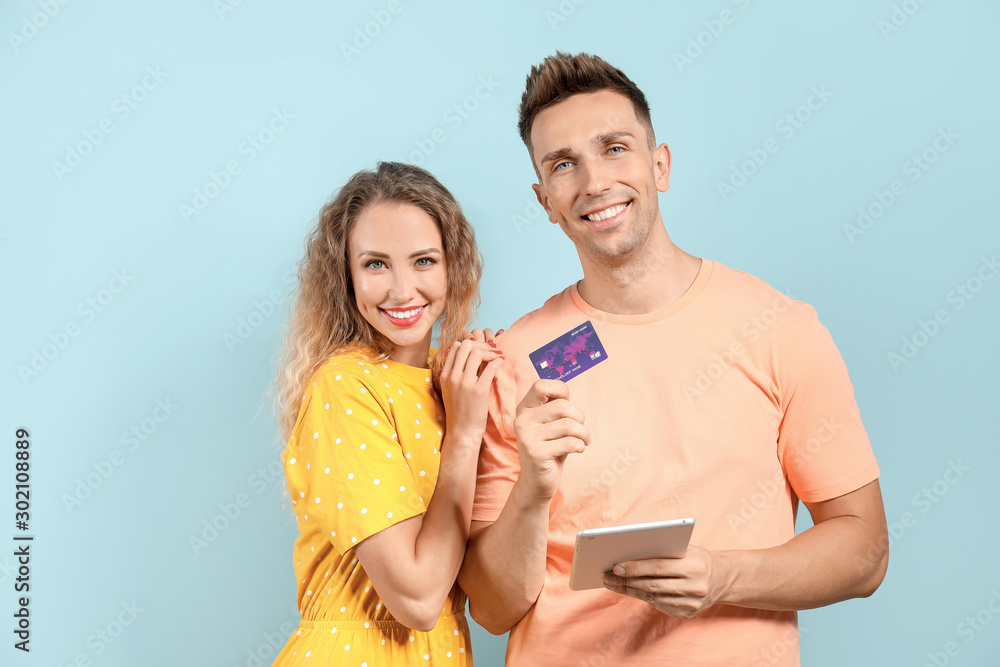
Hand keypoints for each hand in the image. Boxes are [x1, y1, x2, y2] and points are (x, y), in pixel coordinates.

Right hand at [438, 333, 502, 448]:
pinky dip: (497, 361)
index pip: (455, 347)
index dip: (470, 344)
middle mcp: (453, 376)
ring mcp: (465, 383)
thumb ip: (456, 373)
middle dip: (481, 344)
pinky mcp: (478, 390)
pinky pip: (490, 367)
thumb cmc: (459, 411)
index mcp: (445, 375)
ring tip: (497, 357)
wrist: (462, 432)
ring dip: (490, 352)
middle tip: (491, 350)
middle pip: (466, 345)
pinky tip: (500, 363)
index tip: (480, 350)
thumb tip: (469, 357)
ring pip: (477, 353)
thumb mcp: (450, 390)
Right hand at [513, 379, 589, 500]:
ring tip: (583, 440)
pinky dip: (580, 446)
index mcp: (524, 409)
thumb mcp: (550, 424)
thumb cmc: (550, 448)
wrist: (536, 481)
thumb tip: (567, 394)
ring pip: (568, 425)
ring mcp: (527, 437)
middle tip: (580, 430)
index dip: (561, 390)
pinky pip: (569, 443)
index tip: (568, 405)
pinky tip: (578, 450)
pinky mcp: (536, 454)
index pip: (541, 385)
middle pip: (562, 406)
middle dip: (579, 417)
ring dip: (583, 434)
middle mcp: (522, 420)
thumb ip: (556, 408)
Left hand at [601, 545, 730, 619]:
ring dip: (630, 590)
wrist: (723, 579)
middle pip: (653, 585)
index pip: (658, 567)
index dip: (635, 567)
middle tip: (607, 576)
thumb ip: (663, 552)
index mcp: (694, 566)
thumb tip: (629, 555)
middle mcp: (695, 587)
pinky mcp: (688, 614)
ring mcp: (692, 603)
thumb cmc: (697, 558)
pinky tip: (630, 590)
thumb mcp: (685, 549)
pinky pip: (660, 605)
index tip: (615, 566)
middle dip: (627, 581)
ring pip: (654, 597)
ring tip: (613, 583)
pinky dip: (643, 597)